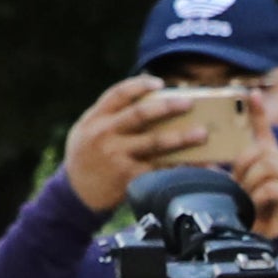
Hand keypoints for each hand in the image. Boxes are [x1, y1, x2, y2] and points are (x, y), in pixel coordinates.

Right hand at [57, 74, 196, 215]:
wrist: (75, 194)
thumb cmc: (88, 157)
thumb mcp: (86, 131)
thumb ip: (110, 116)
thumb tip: (150, 101)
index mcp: (95, 118)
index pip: (118, 94)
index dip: (140, 86)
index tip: (160, 83)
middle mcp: (105, 134)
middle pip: (140, 114)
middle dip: (167, 107)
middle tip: (189, 103)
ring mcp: (117, 156)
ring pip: (154, 142)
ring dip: (181, 137)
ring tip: (202, 134)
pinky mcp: (128, 177)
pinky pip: (160, 169)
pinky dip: (180, 166)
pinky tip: (198, 165)